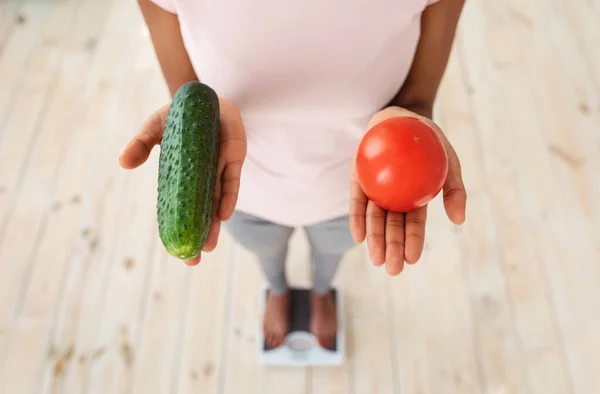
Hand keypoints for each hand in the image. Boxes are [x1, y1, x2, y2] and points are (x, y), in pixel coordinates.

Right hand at [119, 97, 246, 265]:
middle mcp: (202, 178)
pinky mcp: (234, 156)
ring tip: (209, 246)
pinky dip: (228, 196)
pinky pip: (231, 180)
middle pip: (202, 212)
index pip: (180, 208)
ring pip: (217, 201)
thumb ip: (141, 143)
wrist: (206, 96)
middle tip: (194, 261)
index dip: (178, 230)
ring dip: (215, 223)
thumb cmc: (179, 116)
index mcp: (183, 177)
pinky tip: (224, 214)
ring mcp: (218, 169)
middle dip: (200, 237)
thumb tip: (124, 163)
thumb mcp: (155, 127)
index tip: (176, 253)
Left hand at [349, 106, 465, 274]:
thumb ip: (455, 188)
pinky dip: (357, 218)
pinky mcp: (357, 178)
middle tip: (393, 269)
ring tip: (377, 259)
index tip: (413, 259)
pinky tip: (358, 236)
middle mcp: (393, 197)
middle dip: (393, 249)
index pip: (414, 224)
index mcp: (414, 198)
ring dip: (375, 239)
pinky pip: (357, 200)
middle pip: (393, 227)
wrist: (401, 114)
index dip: (413, 242)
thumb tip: (459, 221)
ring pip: (374, 218)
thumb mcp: (449, 159)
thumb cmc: (427, 139)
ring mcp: (374, 189)